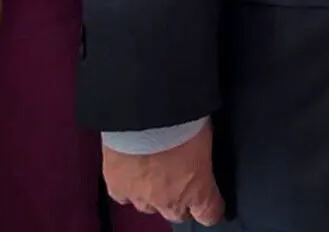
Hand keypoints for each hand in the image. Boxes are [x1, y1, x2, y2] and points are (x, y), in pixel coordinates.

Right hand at [103, 122, 225, 225]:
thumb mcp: (206, 137)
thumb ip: (203, 157)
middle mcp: (168, 199)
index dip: (210, 209)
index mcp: (197, 189)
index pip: (208, 214)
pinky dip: (129, 187)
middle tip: (180, 182)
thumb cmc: (183, 120)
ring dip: (153, 194)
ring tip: (155, 172)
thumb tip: (201, 155)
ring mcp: (141, 196)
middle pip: (176, 214)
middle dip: (180, 202)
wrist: (145, 113)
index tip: (212, 203)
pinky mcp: (117, 186)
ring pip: (148, 207)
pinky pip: (123, 195)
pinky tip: (132, 172)